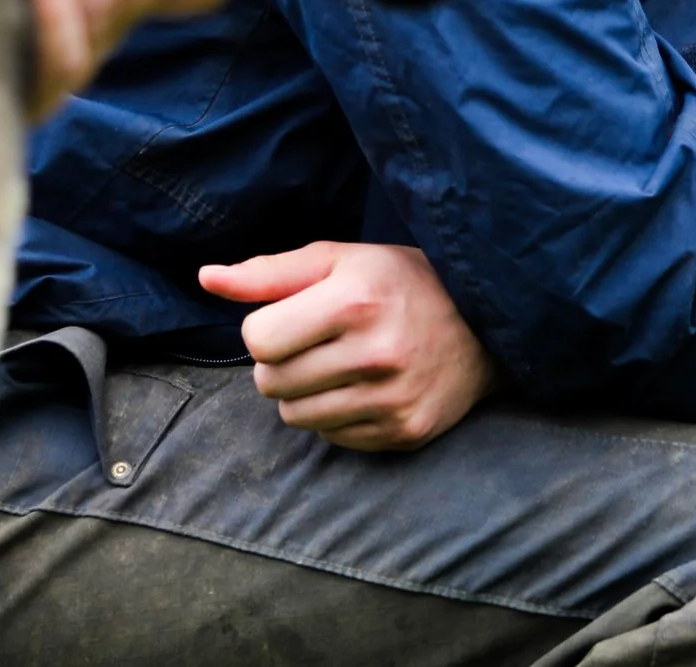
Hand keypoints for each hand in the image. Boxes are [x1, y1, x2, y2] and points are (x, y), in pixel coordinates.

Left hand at [199, 241, 497, 451]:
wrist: (489, 323)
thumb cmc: (403, 282)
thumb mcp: (341, 259)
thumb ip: (271, 272)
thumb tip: (206, 278)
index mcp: (356, 300)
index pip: (258, 340)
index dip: (266, 328)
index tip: (295, 316)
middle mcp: (376, 352)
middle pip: (270, 382)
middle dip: (281, 362)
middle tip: (318, 342)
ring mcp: (393, 398)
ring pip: (294, 416)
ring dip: (304, 393)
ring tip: (341, 365)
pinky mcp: (405, 431)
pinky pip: (331, 438)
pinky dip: (337, 416)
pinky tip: (366, 388)